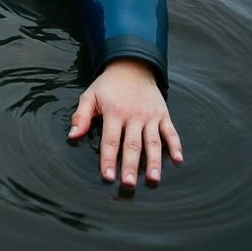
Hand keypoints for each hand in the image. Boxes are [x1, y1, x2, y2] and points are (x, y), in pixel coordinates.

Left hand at [68, 58, 183, 185]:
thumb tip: (72, 135)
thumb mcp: (90, 95)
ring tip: (153, 179)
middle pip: (132, 144)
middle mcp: (133, 116)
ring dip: (154, 161)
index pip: (110, 140)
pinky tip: (179, 160)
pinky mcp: (163, 114)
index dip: (108, 159)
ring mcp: (150, 116)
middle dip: (130, 165)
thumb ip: (81, 115)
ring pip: (153, 142)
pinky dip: (176, 145)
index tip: (108, 177)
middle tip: (129, 184)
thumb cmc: (108, 85)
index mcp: (114, 112)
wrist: (132, 66)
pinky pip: (171, 131)